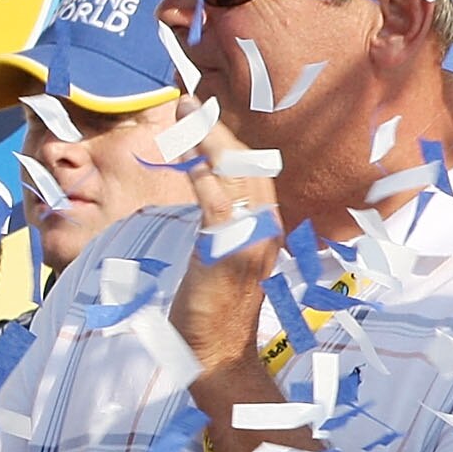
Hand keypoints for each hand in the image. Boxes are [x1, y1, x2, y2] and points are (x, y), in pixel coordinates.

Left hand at [167, 113, 282, 382]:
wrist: (218, 351)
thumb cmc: (211, 305)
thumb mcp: (218, 255)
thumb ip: (217, 224)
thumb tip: (203, 190)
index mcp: (265, 226)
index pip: (253, 170)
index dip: (229, 139)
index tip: (204, 111)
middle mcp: (266, 228)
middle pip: (248, 165)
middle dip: (218, 129)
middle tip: (189, 100)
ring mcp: (251, 242)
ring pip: (236, 179)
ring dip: (209, 143)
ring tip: (186, 115)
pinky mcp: (230, 256)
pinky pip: (221, 210)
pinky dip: (207, 181)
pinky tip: (191, 161)